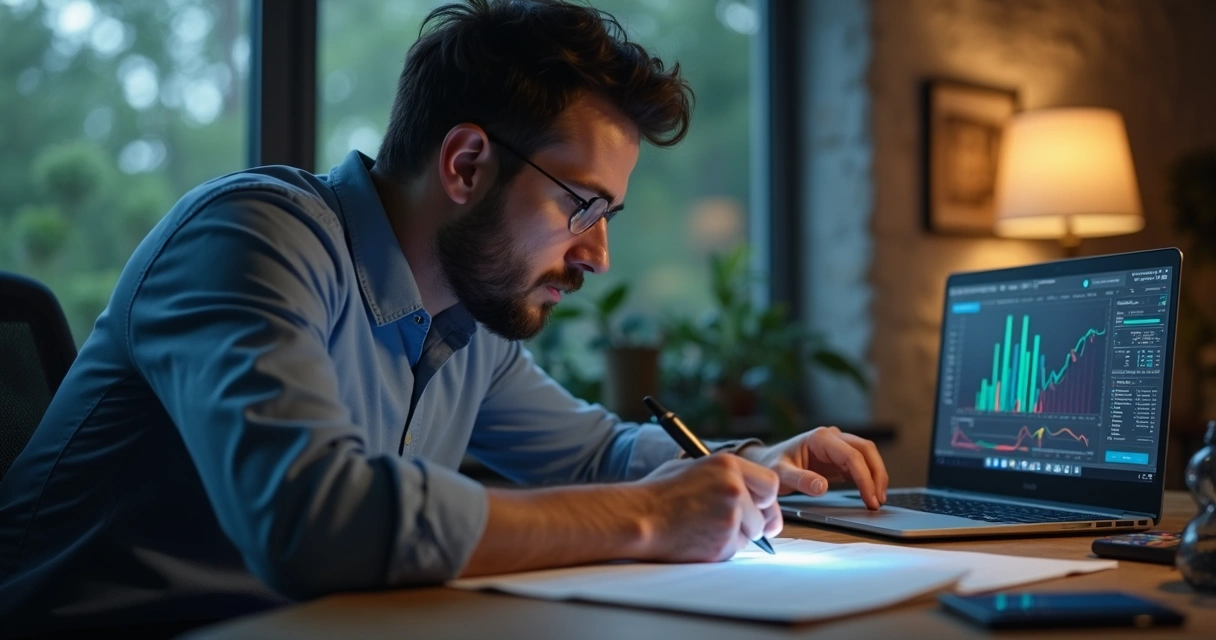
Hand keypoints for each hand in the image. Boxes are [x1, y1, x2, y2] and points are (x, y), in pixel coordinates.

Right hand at [634, 454, 781, 562]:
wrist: (637, 517)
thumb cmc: (658, 493)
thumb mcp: (694, 467)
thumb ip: (725, 475)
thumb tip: (746, 487)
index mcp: (728, 466)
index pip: (770, 484)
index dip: (766, 498)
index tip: (761, 505)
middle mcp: (734, 490)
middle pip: (767, 513)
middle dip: (758, 521)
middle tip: (746, 524)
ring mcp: (729, 519)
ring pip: (750, 535)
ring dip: (736, 535)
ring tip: (705, 526)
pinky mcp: (722, 545)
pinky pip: (733, 550)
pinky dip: (720, 548)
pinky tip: (697, 537)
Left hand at [739, 427, 888, 509]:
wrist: (766, 462)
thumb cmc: (772, 465)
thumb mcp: (781, 474)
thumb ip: (800, 480)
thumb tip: (823, 487)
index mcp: (820, 438)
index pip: (852, 455)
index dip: (865, 477)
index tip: (870, 498)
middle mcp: (832, 437)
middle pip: (866, 450)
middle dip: (876, 475)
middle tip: (878, 500)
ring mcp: (837, 446)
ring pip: (867, 455)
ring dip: (876, 476)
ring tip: (877, 500)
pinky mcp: (838, 457)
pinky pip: (861, 464)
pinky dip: (868, 478)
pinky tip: (869, 494)